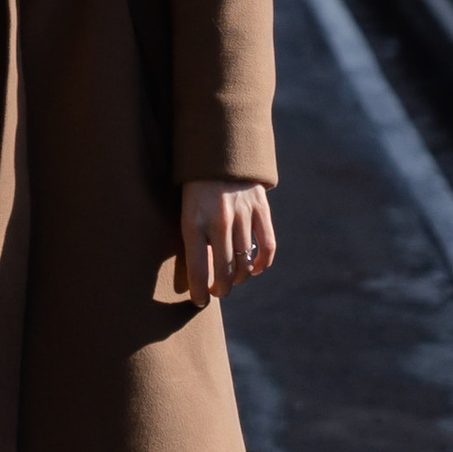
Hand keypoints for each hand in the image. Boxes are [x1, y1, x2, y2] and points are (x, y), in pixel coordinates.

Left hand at [177, 178, 276, 303]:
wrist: (218, 150)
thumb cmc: (195, 187)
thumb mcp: (185, 211)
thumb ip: (194, 240)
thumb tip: (204, 276)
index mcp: (192, 221)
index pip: (197, 268)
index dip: (199, 291)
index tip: (199, 301)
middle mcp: (218, 220)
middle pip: (224, 270)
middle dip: (221, 289)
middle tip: (218, 292)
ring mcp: (242, 214)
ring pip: (245, 261)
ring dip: (239, 277)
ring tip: (232, 279)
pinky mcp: (261, 209)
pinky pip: (267, 246)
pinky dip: (263, 263)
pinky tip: (254, 269)